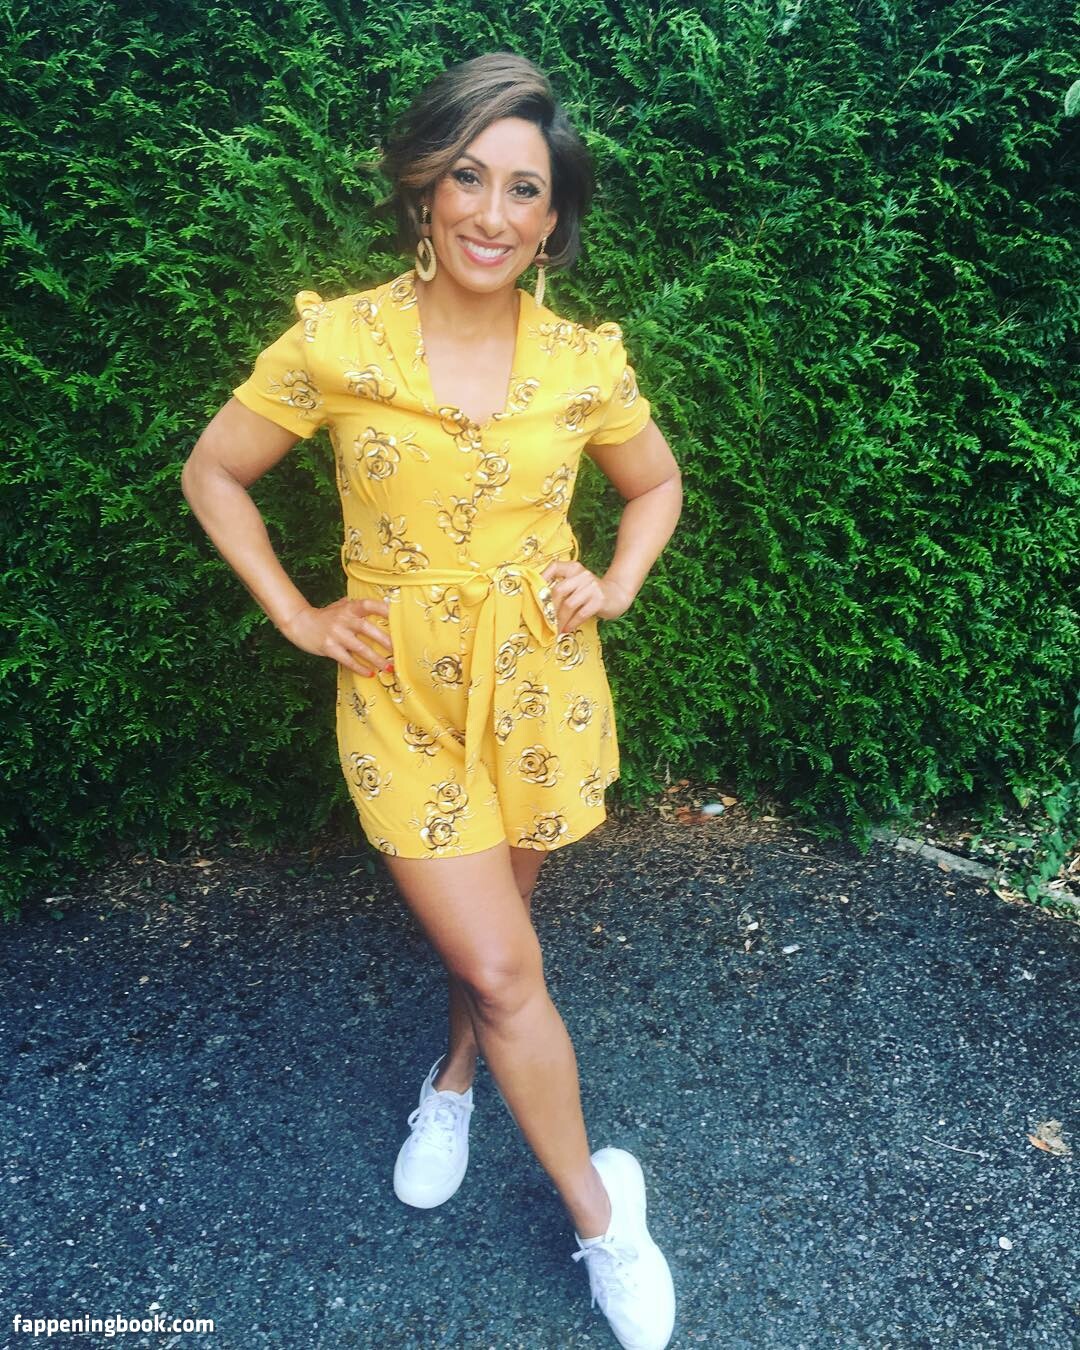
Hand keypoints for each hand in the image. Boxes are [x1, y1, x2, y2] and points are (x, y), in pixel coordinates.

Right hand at [280, 598, 394, 676]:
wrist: (299, 623)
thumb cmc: (325, 616)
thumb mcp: (339, 606)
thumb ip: (357, 607)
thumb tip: (382, 606)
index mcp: (349, 607)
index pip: (369, 605)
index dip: (384, 609)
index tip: (398, 616)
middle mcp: (344, 619)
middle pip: (368, 629)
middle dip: (385, 641)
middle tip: (399, 650)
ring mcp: (336, 634)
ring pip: (360, 648)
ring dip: (376, 659)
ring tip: (389, 667)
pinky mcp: (329, 648)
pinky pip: (348, 660)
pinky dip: (360, 668)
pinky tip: (370, 673)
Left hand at [539, 562, 635, 632]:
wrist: (617, 595)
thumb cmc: (590, 593)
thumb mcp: (576, 585)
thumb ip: (561, 589)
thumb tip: (540, 604)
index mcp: (574, 568)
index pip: (555, 567)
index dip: (542, 578)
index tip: (533, 592)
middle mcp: (583, 575)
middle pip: (559, 590)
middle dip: (550, 608)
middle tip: (545, 620)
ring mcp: (592, 587)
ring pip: (569, 604)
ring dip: (560, 619)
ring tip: (556, 629)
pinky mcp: (599, 600)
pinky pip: (581, 614)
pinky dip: (571, 623)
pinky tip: (567, 629)